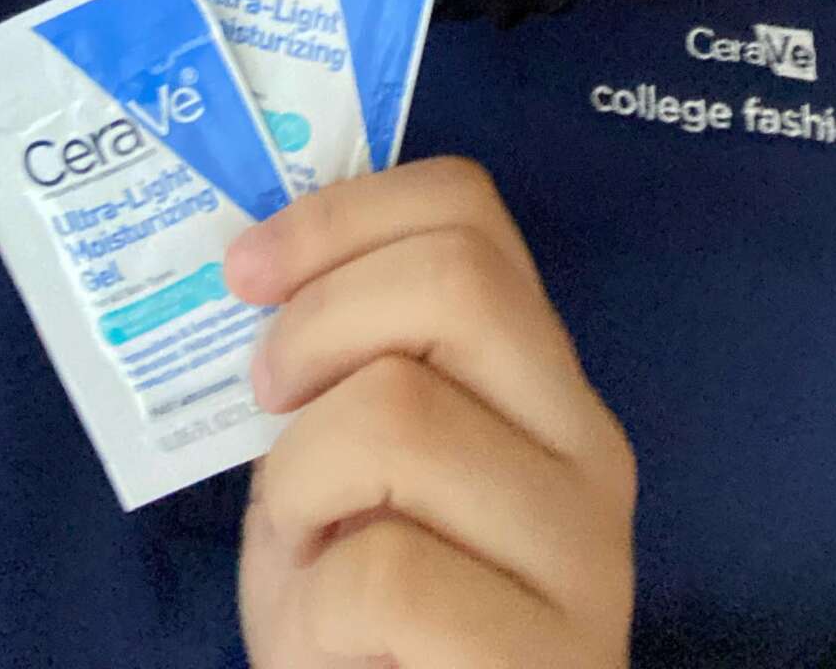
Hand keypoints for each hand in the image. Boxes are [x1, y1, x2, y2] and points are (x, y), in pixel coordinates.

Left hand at [222, 154, 635, 668]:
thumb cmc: (363, 612)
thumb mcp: (341, 465)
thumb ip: (335, 367)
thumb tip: (256, 266)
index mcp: (538, 375)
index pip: (468, 211)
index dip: (339, 217)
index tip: (249, 272)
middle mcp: (586, 443)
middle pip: (458, 281)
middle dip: (320, 323)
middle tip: (270, 401)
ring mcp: (583, 552)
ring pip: (404, 417)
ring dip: (300, 482)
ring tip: (307, 551)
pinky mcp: (543, 657)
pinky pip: (386, 573)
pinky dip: (315, 605)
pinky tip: (331, 642)